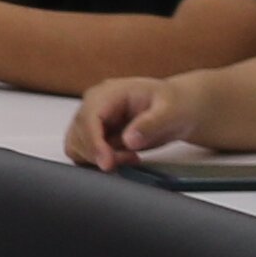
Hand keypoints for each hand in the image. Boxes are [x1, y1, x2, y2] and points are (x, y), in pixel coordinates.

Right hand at [68, 76, 194, 170]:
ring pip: (77, 146)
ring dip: (100, 158)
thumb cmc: (175, 105)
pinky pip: (84, 153)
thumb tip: (128, 140)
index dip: (93, 142)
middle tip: (132, 158)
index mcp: (108, 93)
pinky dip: (100, 161)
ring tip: (131, 157)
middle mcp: (94, 105)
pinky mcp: (94, 135)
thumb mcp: (171, 111)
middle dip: (101, 153)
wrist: (179, 109)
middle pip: (78, 135)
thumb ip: (150, 124)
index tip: (107, 163)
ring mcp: (92, 120)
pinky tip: (124, 157)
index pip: (88, 118)